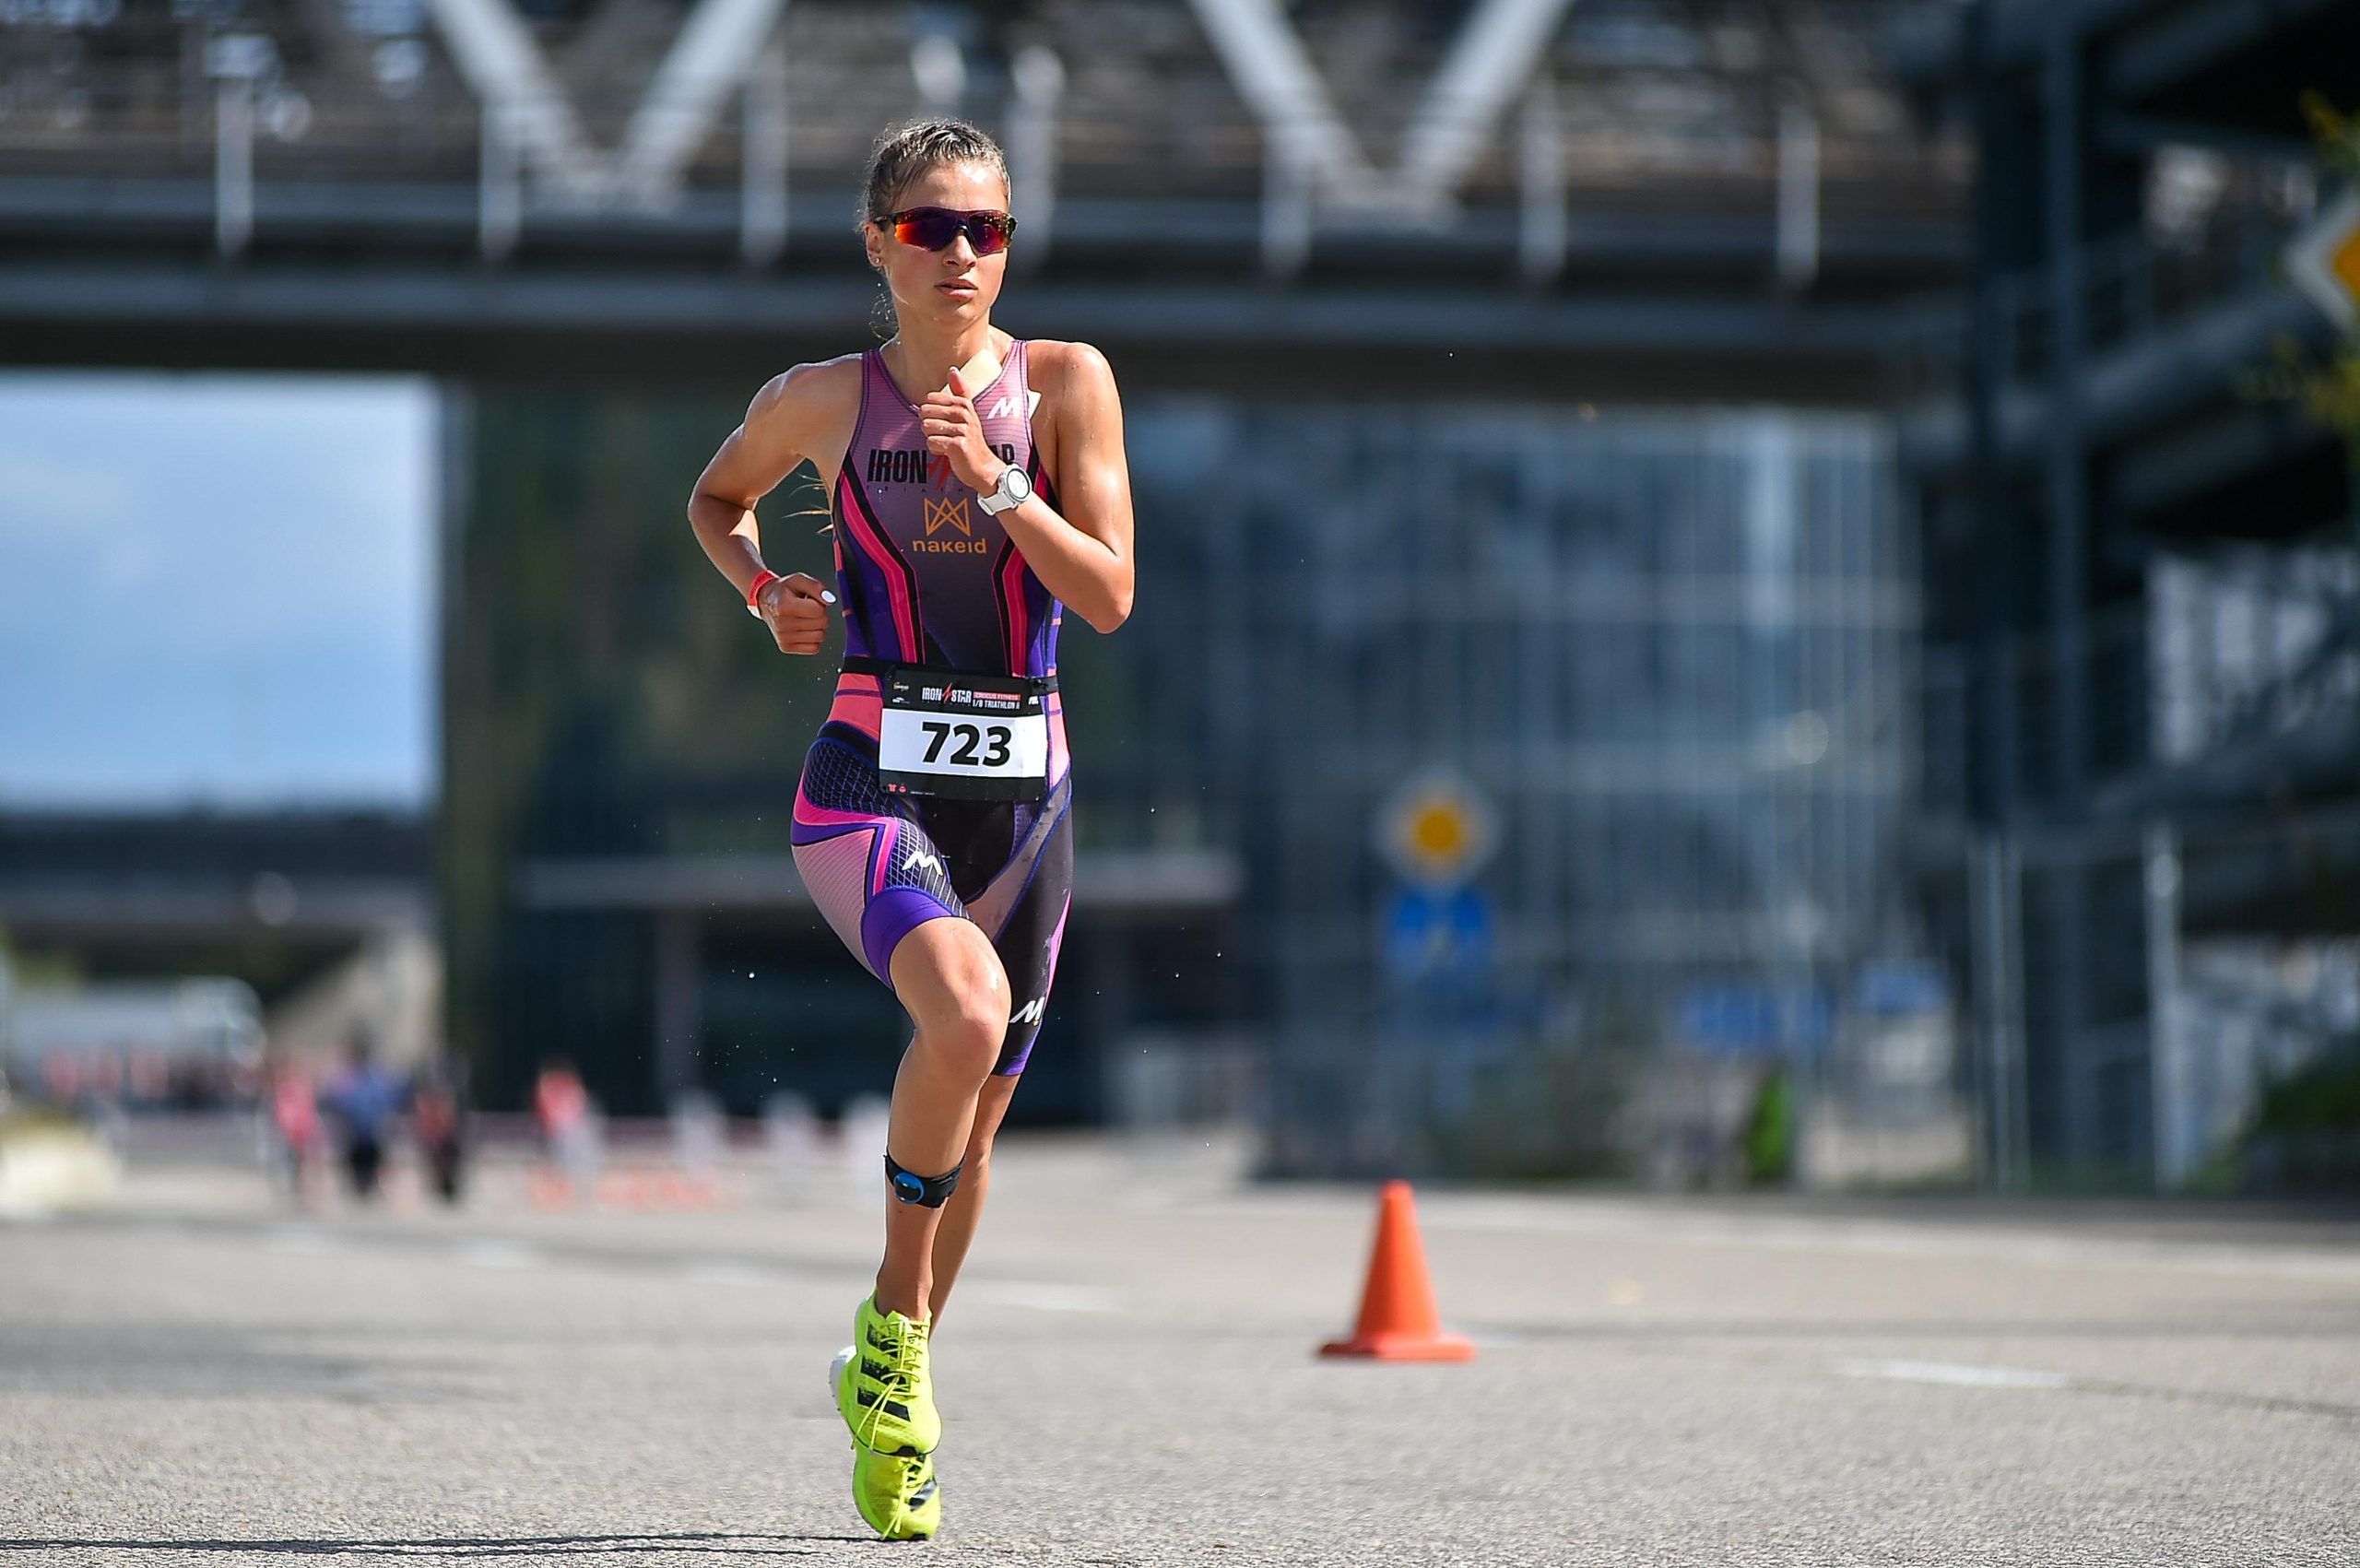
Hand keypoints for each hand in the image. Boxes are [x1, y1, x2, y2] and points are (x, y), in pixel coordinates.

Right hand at [757, 572, 835, 655]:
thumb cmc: (783, 591)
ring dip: (817, 627)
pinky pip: (814, 648)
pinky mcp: (786, 647)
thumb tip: (830, 600)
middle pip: (822, 624)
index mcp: (785, 606)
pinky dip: (813, 639)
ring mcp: (783, 638)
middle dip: (820, 615)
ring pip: (820, 636)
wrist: (766, 602)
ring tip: (805, 618)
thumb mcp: (799, 580)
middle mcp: (782, 624)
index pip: (819, 611)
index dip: (819, 604)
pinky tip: (804, 629)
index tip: (810, 601)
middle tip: (808, 609)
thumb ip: (817, 587)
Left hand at [920, 365, 1008, 493]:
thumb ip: (960, 390)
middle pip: (924, 413)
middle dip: (928, 426)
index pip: (929, 400)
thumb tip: (952, 369)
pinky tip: (947, 452)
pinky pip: (931, 442)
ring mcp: (961, 429)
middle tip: (943, 434)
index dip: (930, 413)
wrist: (983, 466)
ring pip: (926, 428)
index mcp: (963, 404)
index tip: (944, 422)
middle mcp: (963, 414)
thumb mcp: (968, 412)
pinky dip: (935, 449)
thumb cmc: (971, 439)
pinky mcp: (957, 445)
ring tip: (945, 443)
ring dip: (932, 438)